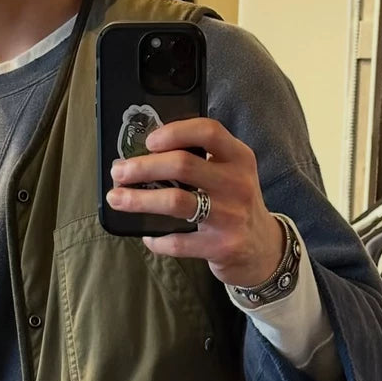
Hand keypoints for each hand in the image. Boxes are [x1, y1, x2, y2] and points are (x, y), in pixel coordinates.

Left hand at [106, 117, 284, 288]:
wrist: (264, 249)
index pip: (208, 131)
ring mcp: (230, 216)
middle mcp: (236, 183)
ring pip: (175, 202)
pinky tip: (148, 236)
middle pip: (182, 165)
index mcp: (238, 158)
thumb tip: (147, 155)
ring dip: (139, 200)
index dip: (175, 132)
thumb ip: (202, 161)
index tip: (149, 141)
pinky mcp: (221, 246)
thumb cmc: (236, 205)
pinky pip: (178, 242)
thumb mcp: (231, 174)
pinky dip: (156, 239)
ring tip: (117, 199)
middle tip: (119, 172)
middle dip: (143, 167)